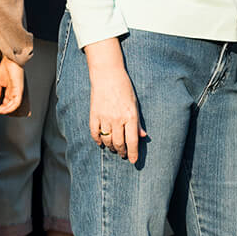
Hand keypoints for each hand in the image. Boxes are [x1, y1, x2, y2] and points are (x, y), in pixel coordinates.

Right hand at [0, 53, 24, 114]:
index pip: (5, 104)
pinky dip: (10, 108)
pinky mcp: (19, 90)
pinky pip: (16, 103)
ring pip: (12, 107)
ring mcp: (17, 92)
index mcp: (10, 90)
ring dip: (3, 111)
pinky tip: (2, 110)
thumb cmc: (5, 66)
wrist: (9, 58)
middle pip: (8, 106)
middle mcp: (14, 92)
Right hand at [83, 38, 145, 163]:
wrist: (107, 74)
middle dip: (121, 152)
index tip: (133, 161)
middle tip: (123, 154)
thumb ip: (137, 122)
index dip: (132, 153)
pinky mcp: (94, 114)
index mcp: (130, 116)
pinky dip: (97, 140)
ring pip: (107, 140)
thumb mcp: (135, 104)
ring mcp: (104, 117)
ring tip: (113, 148)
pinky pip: (95, 133)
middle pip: (119, 143)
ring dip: (110, 147)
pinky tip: (101, 143)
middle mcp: (117, 119)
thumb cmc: (124, 88)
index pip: (132, 141)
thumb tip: (143, 136)